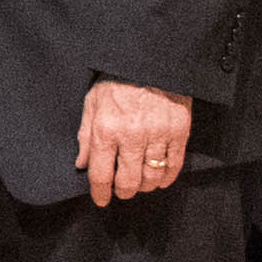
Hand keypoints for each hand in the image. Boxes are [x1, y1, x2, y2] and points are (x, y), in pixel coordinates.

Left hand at [75, 79, 192, 209]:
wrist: (151, 60)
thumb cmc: (117, 80)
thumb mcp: (92, 102)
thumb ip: (85, 135)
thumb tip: (81, 164)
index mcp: (106, 129)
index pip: (101, 174)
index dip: (100, 193)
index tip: (101, 200)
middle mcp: (131, 135)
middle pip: (128, 181)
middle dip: (123, 192)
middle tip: (122, 192)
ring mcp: (157, 134)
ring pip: (151, 177)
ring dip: (144, 187)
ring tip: (140, 185)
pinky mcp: (179, 131)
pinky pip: (174, 165)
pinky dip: (166, 178)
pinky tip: (160, 180)